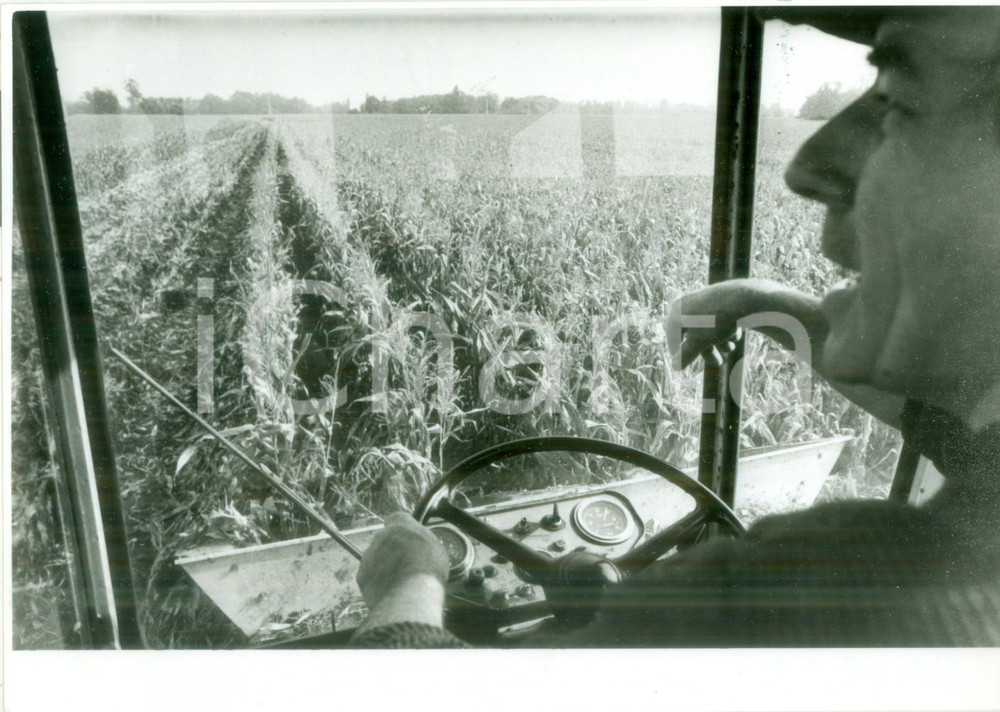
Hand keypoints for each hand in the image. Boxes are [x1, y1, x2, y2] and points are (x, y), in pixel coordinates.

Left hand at [355, 513, 449, 628]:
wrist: (409, 596)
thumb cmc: (427, 570)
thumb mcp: (435, 547)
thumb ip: (422, 539)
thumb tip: (418, 541)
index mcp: (400, 525)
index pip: (396, 518)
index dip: (402, 528)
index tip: (407, 537)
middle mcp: (381, 536)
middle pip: (384, 538)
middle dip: (392, 548)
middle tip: (405, 562)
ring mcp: (368, 555)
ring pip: (376, 556)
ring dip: (384, 564)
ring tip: (399, 580)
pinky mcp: (361, 575)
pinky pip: (370, 574)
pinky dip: (377, 581)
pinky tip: (390, 589)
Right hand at [667, 279, 766, 368]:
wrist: (740, 298)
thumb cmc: (713, 322)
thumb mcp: (698, 342)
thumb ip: (686, 354)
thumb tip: (675, 366)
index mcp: (677, 311)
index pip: (672, 335)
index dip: (678, 352)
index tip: (684, 364)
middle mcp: (687, 303)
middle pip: (694, 333)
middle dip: (708, 350)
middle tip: (719, 362)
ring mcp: (703, 300)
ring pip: (708, 327)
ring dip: (720, 342)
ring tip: (731, 348)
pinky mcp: (719, 298)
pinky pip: (718, 318)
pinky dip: (726, 329)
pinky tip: (737, 335)